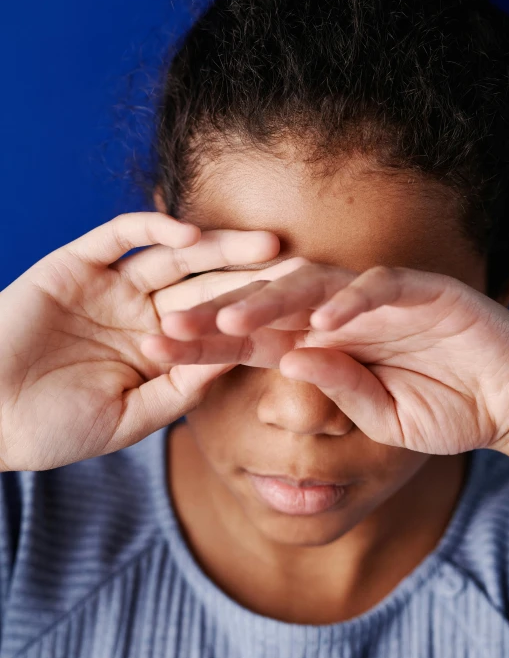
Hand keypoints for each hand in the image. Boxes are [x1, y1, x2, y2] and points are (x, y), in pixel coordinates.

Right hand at [0, 212, 293, 470]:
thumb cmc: (55, 427)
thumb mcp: (131, 417)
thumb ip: (183, 387)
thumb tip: (240, 359)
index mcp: (159, 348)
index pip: (217, 326)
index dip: (257, 320)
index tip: (304, 319)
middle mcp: (141, 311)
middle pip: (206, 285)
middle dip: (251, 278)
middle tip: (302, 270)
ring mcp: (110, 285)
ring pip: (173, 256)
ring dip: (218, 248)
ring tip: (265, 247)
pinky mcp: (75, 263)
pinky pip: (118, 236)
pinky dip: (152, 230)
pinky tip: (190, 235)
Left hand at [161, 261, 508, 457]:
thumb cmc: (446, 408)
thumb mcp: (381, 418)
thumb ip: (336, 391)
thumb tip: (288, 362)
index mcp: (324, 343)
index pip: (254, 340)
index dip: (205, 347)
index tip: (158, 354)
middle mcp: (342, 313)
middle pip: (269, 305)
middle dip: (216, 316)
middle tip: (166, 328)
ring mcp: (381, 298)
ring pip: (315, 286)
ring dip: (272, 302)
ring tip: (229, 320)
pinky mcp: (426, 290)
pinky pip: (383, 288)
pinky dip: (354, 303)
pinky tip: (324, 322)